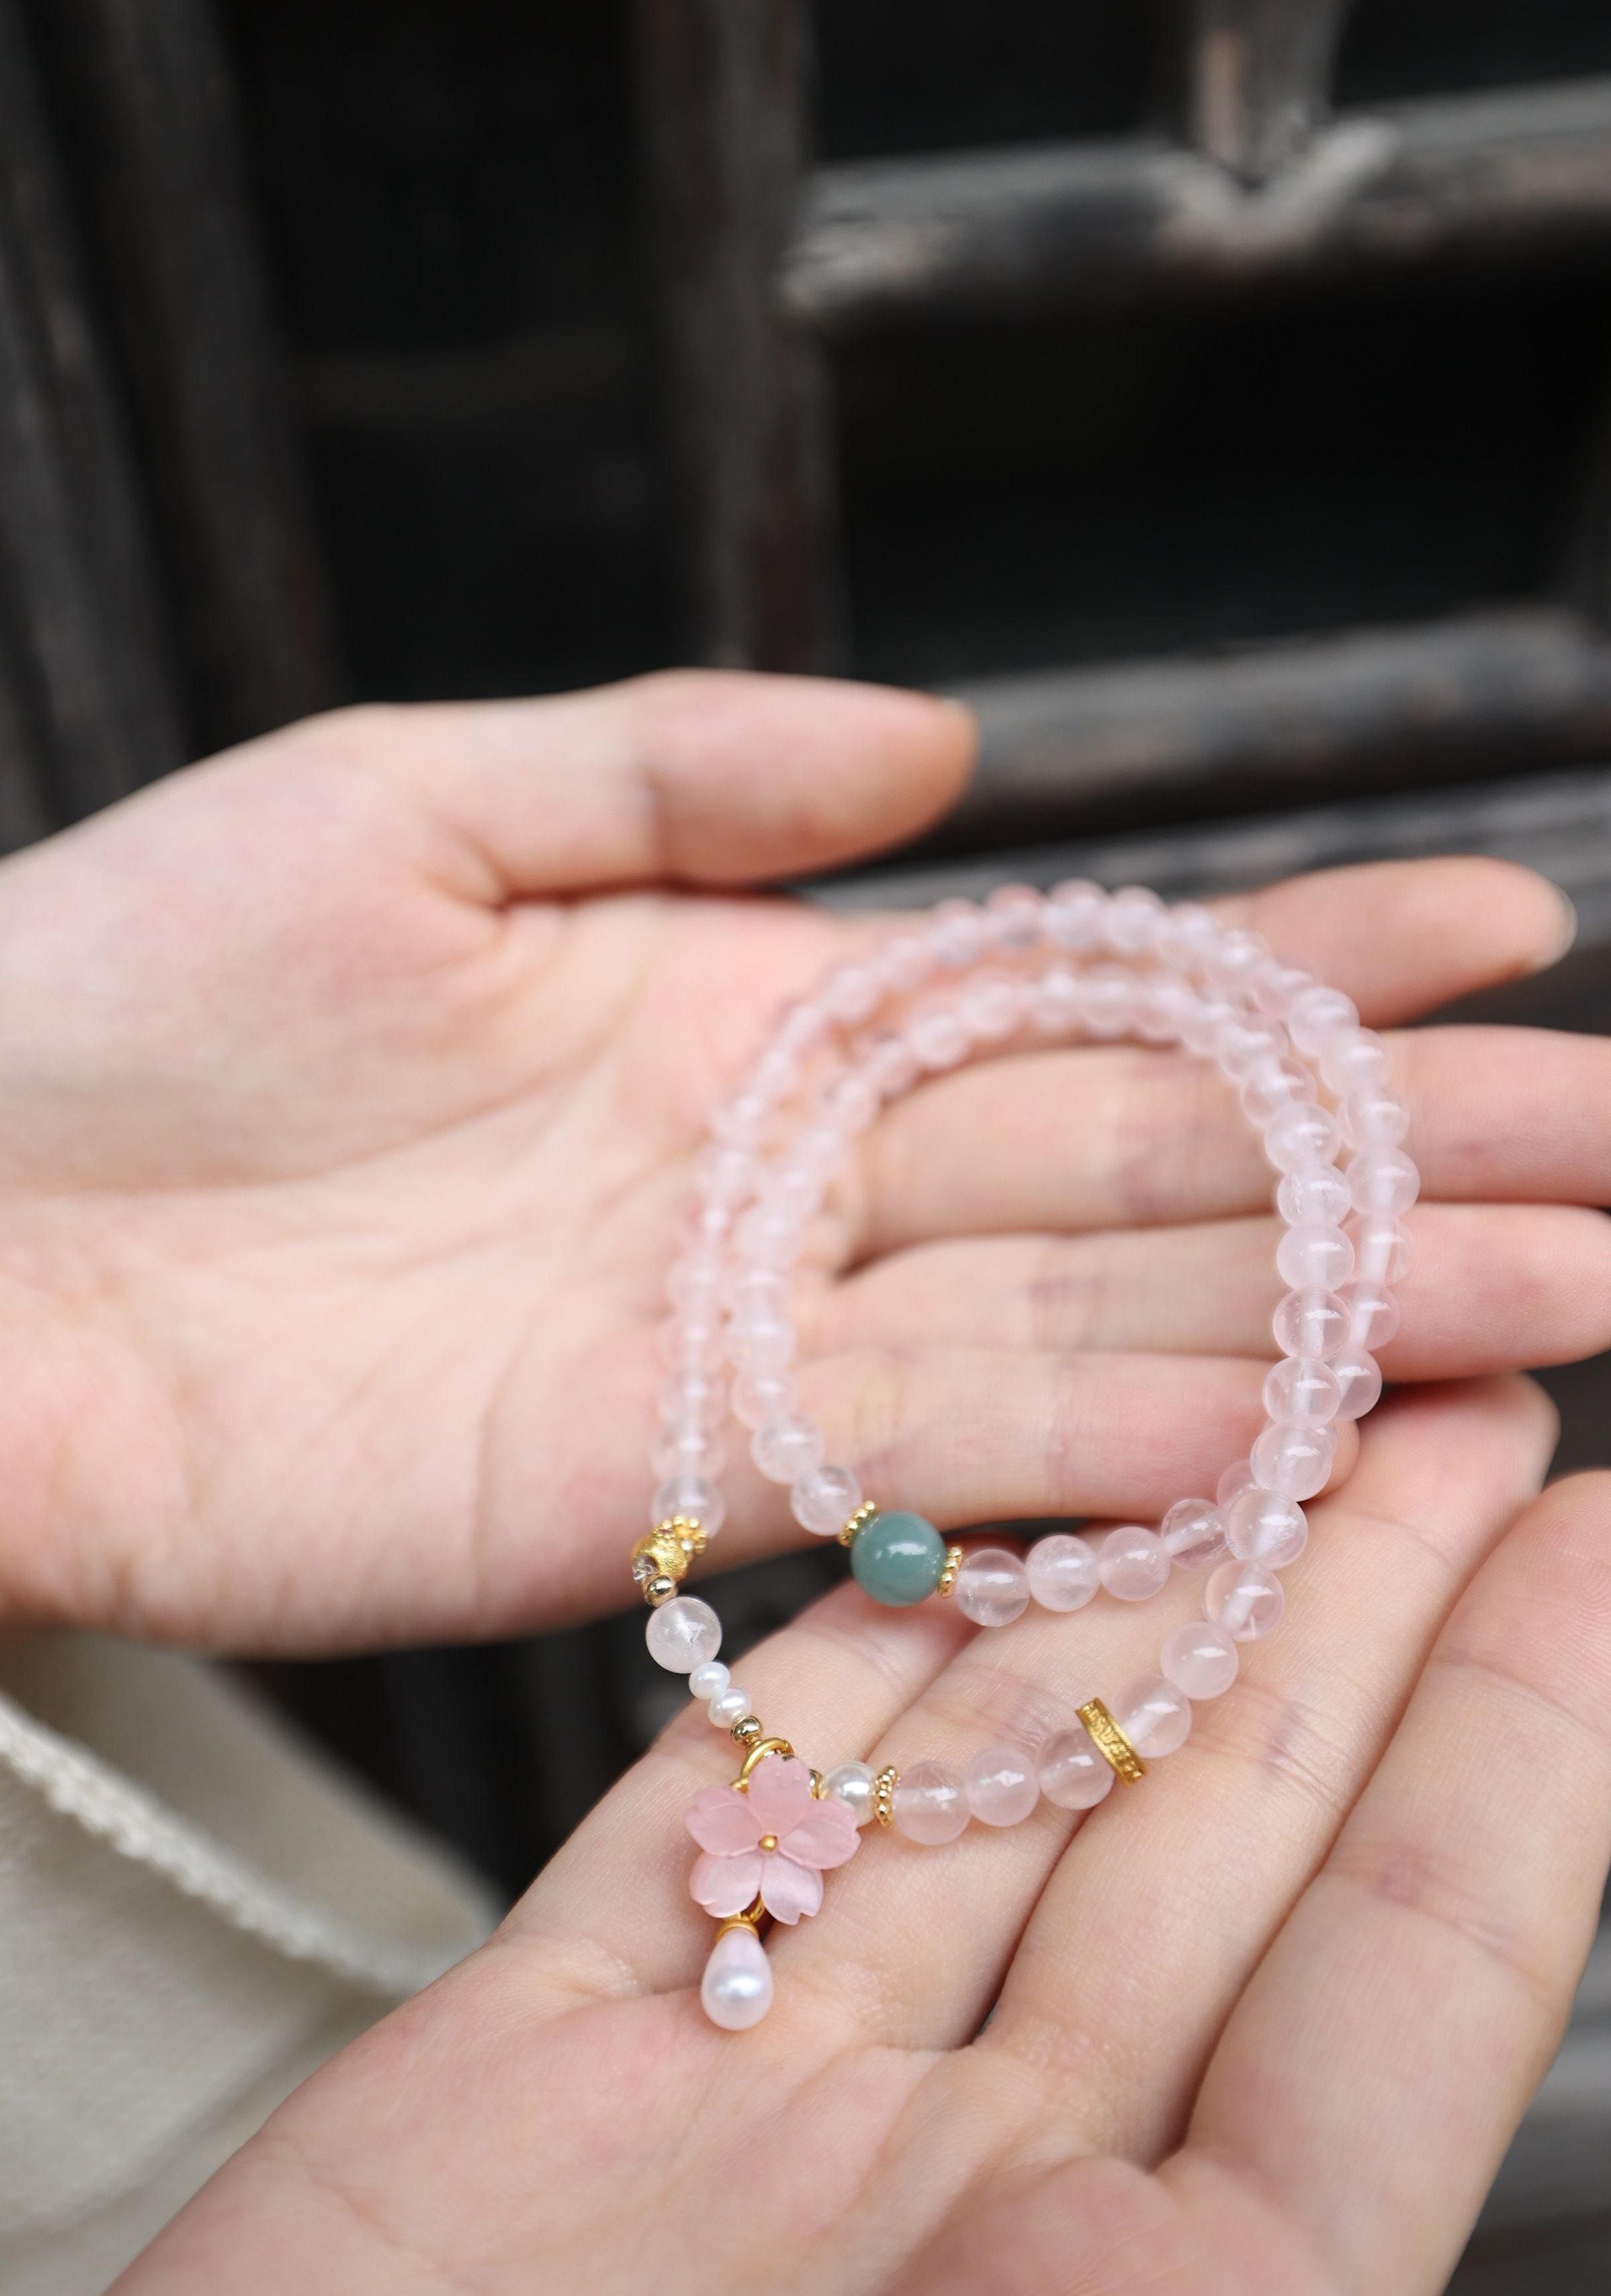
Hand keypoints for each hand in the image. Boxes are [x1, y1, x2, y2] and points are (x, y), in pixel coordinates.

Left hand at [0, 670, 1599, 1652]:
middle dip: (1388, 1157)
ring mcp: (739, 1350)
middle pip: (1133, 1172)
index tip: (1506, 915)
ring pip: (1088, 1332)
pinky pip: (932, 1473)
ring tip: (1559, 1293)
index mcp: (742, 1007)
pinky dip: (1119, 1456)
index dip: (1294, 953)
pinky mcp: (657, 1496)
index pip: (1073, 980)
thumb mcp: (412, 801)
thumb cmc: (122, 987)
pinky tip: (1304, 1432)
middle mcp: (781, 1189)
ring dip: (1325, 1318)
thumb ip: (679, 773)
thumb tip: (939, 746)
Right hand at [22, 1386, 1610, 2295]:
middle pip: (1197, 1840)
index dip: (1515, 1737)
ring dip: (1090, 1603)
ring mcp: (746, 2137)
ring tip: (1215, 1418)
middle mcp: (975, 2218)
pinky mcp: (527, 2080)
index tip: (1588, 1526)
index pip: (1397, 1975)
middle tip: (1441, 1390)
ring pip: (964, 1799)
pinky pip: (693, 1824)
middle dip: (1336, 1599)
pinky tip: (895, 1570)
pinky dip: (796, 1693)